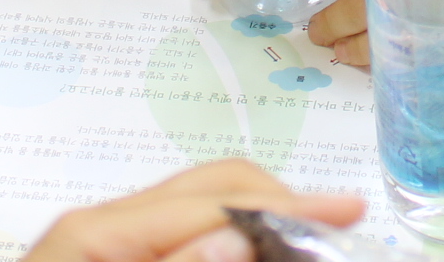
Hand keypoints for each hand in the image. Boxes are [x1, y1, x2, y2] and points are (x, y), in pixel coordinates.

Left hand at [20, 158, 362, 261]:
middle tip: (341, 231)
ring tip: (310, 247)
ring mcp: (109, 250)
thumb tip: (237, 235)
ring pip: (204, 216)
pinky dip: (227, 249)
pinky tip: (258, 260)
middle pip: (213, 190)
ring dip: (259, 228)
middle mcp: (105, 230)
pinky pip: (182, 244)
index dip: (285, 205)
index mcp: (96, 233)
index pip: (213, 197)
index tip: (347, 216)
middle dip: (279, 206)